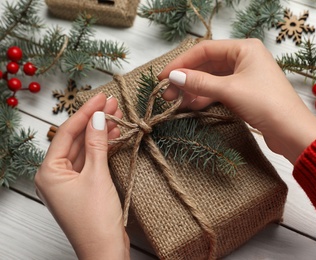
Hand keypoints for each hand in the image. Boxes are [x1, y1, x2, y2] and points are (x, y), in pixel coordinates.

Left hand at [35, 93, 128, 259]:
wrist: (105, 251)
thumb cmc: (96, 219)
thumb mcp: (97, 175)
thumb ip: (96, 144)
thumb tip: (99, 118)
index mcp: (49, 172)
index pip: (66, 133)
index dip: (85, 113)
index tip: (101, 97)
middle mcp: (55, 176)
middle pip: (75, 140)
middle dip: (94, 120)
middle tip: (112, 102)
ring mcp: (69, 182)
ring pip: (84, 150)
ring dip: (100, 133)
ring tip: (118, 115)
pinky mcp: (82, 187)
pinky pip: (90, 161)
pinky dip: (102, 149)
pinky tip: (114, 136)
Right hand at [159, 39, 315, 162]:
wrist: (292, 132)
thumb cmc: (267, 104)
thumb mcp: (229, 90)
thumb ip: (200, 82)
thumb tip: (174, 77)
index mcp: (244, 48)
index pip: (205, 50)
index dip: (181, 63)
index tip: (164, 77)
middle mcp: (244, 59)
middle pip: (207, 65)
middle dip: (186, 78)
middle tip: (166, 93)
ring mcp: (244, 76)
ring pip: (212, 79)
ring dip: (193, 89)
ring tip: (174, 102)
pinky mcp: (244, 93)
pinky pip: (219, 91)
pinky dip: (204, 97)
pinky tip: (190, 105)